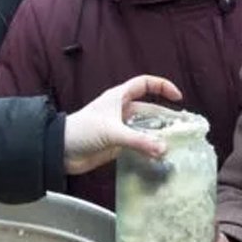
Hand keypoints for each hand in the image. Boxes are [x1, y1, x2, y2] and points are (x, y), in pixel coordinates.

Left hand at [63, 76, 182, 174]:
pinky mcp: (116, 145)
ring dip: (158, 135)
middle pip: (149, 109)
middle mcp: (121, 111)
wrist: (59, 151)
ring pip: (145, 129)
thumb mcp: (111, 132)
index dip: (162, 87)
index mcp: (118, 97)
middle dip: (165, 118)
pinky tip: (158, 156)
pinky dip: (148, 149)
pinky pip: (138, 144)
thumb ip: (138, 141)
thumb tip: (163, 149)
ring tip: (174, 144)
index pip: (144, 84)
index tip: (177, 98)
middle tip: (182, 129)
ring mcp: (119, 128)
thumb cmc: (81, 131)